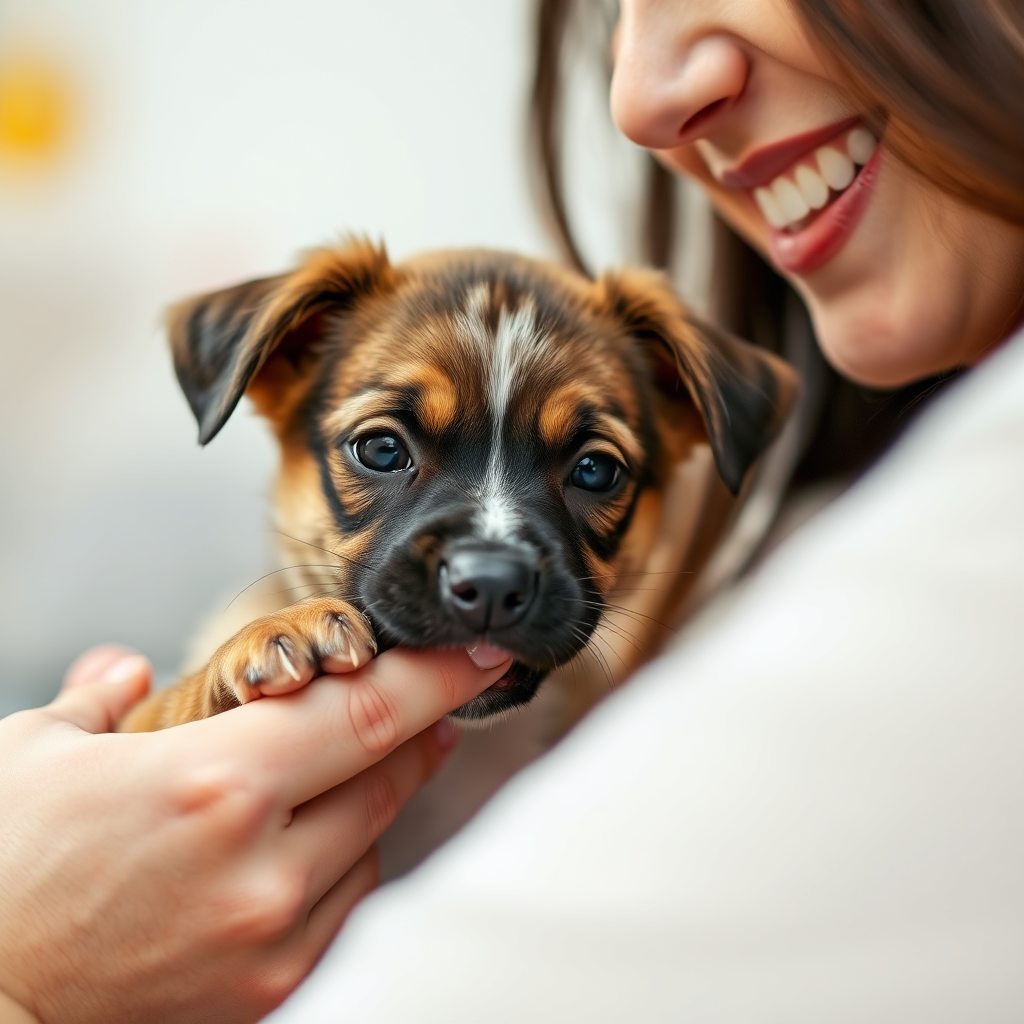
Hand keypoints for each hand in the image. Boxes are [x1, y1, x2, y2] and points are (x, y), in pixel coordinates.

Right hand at [0, 642, 509, 1023]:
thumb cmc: (1, 876)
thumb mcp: (32, 757)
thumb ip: (97, 698)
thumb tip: (125, 670)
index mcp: (214, 783)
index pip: (367, 712)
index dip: (437, 675)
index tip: (477, 652)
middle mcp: (260, 864)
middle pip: (387, 775)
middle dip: (421, 727)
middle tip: (435, 695)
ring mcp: (272, 936)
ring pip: (373, 842)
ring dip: (379, 794)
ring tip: (354, 766)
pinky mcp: (268, 992)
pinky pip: (344, 907)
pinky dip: (345, 862)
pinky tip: (317, 840)